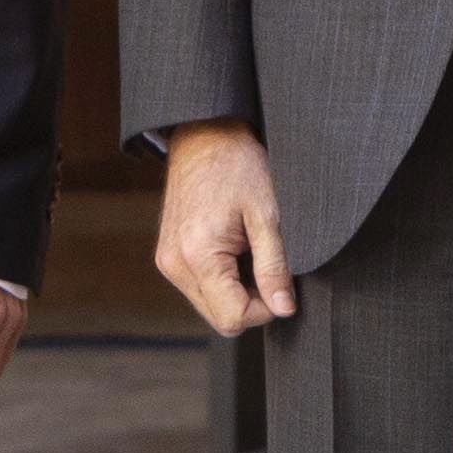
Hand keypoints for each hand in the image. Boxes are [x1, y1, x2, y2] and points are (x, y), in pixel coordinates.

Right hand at [155, 123, 292, 337]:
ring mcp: (167, 261)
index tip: (282, 281)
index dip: (267, 308)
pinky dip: (223, 279)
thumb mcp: (267, 215)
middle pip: (221, 317)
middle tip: (268, 262)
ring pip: (210, 305)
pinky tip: (234, 248)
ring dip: (237, 290)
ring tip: (249, 249)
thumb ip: (274, 267)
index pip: (234, 317)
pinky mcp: (168, 255)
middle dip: (252, 301)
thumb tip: (284, 309)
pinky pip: (200, 287)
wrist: (205, 135)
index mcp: (197, 256)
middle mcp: (174, 264)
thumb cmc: (238, 166)